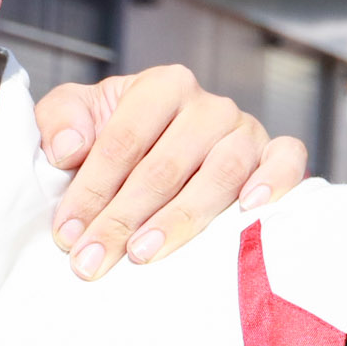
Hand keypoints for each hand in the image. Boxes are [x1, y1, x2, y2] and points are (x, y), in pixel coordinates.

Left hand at [37, 67, 309, 279]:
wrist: (153, 148)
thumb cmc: (110, 134)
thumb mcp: (73, 116)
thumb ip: (58, 122)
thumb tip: (67, 149)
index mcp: (161, 87)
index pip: (124, 140)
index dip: (92, 188)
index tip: (67, 233)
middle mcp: (208, 106)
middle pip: (166, 165)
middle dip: (123, 218)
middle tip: (93, 259)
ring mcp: (245, 130)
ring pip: (220, 173)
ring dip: (179, 219)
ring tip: (143, 254)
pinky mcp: (274, 154)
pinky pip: (287, 161)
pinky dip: (275, 182)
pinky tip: (249, 210)